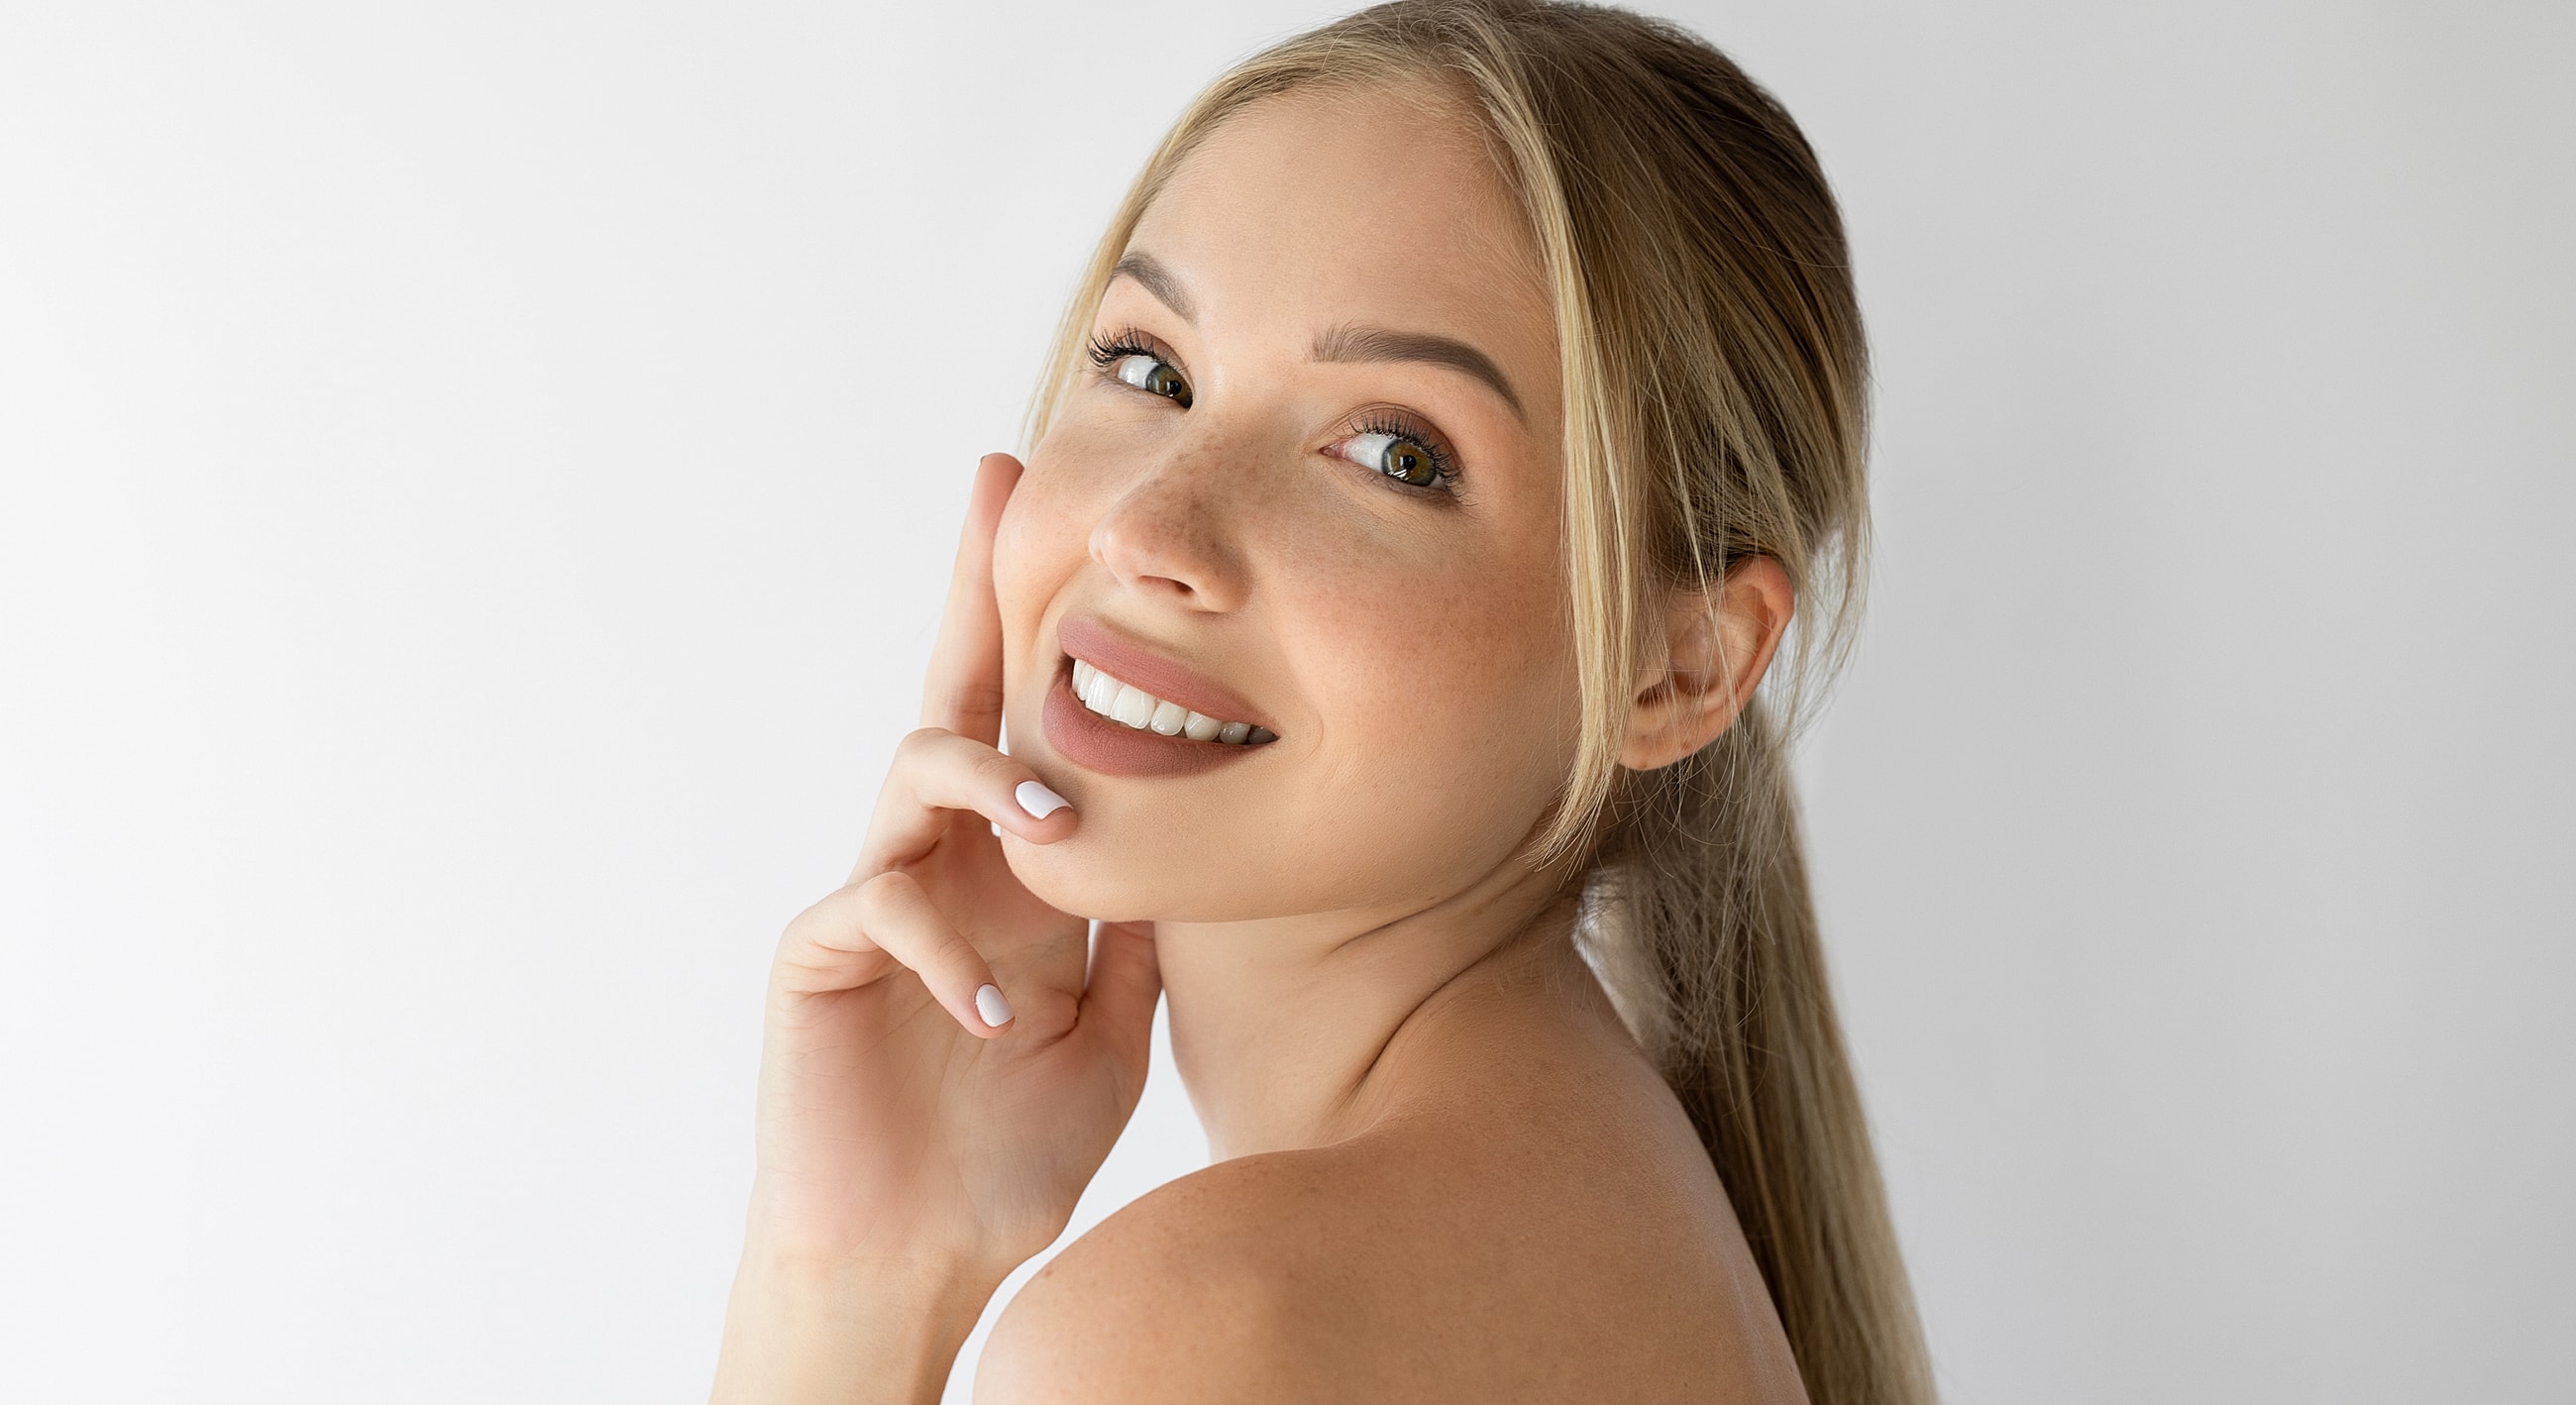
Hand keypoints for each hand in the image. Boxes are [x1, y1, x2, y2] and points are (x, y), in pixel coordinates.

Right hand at [713, 454, 1159, 1401]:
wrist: (925, 1253)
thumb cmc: (1010, 1148)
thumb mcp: (1111, 1026)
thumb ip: (1138, 933)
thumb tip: (1196, 839)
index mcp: (1008, 872)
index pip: (1029, 731)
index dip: (1043, 632)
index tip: (1069, 523)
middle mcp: (941, 862)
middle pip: (954, 697)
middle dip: (975, 591)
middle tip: (1000, 485)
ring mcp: (877, 898)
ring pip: (913, 772)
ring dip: (989, 781)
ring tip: (1052, 831)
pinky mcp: (821, 955)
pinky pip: (881, 905)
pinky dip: (947, 952)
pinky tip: (994, 1017)